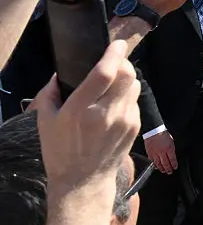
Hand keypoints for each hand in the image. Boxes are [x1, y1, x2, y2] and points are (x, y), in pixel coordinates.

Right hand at [34, 40, 140, 190]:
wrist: (82, 180)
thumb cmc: (59, 150)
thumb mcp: (46, 120)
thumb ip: (51, 92)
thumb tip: (60, 73)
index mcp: (80, 110)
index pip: (105, 73)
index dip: (113, 53)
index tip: (116, 43)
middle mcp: (106, 113)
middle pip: (127, 74)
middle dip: (122, 62)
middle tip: (114, 60)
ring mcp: (124, 120)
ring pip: (135, 85)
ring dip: (126, 78)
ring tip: (113, 82)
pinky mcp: (135, 126)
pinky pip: (135, 100)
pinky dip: (127, 95)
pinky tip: (115, 102)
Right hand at [145, 130, 176, 173]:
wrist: (153, 130)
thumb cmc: (163, 133)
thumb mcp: (171, 140)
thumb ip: (171, 149)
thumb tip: (171, 155)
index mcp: (169, 148)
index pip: (172, 159)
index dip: (174, 165)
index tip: (175, 167)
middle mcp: (162, 152)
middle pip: (166, 163)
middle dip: (168, 169)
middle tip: (169, 172)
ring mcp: (155, 153)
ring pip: (158, 163)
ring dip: (161, 168)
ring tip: (163, 171)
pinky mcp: (149, 152)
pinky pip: (152, 161)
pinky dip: (154, 165)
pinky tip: (156, 167)